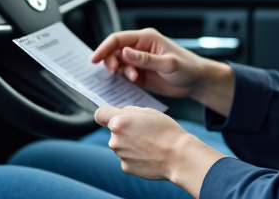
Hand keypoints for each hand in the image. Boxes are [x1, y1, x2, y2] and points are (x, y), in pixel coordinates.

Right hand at [90, 28, 233, 114]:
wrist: (197, 82)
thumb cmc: (188, 68)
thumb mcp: (168, 64)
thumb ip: (146, 59)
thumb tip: (125, 53)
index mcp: (146, 38)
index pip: (118, 39)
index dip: (104, 48)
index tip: (94, 59)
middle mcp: (140, 48)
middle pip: (114, 51)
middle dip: (111, 62)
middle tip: (115, 74)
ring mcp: (139, 61)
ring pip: (118, 63)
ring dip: (120, 72)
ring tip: (135, 79)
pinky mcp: (140, 73)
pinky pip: (124, 75)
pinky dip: (123, 80)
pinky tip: (131, 84)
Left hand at [95, 106, 224, 197]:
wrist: (179, 157)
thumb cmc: (167, 131)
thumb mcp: (149, 112)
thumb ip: (130, 111)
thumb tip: (120, 112)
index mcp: (119, 122)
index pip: (100, 114)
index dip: (105, 114)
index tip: (111, 116)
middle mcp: (115, 139)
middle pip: (113, 131)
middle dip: (124, 131)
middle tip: (144, 132)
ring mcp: (119, 155)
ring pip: (120, 145)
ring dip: (130, 144)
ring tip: (150, 144)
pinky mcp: (125, 167)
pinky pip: (127, 158)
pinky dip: (135, 157)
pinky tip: (149, 156)